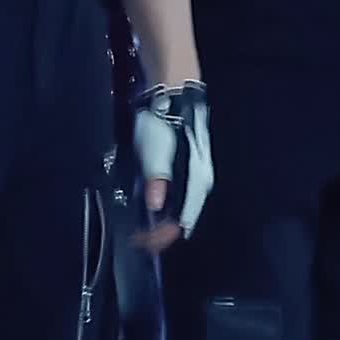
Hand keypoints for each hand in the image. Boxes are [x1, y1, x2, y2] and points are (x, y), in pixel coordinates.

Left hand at [130, 80, 212, 250]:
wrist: (175, 97)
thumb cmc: (164, 125)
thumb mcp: (154, 153)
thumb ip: (156, 181)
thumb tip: (155, 207)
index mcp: (194, 184)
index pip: (180, 222)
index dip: (160, 236)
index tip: (140, 242)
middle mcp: (200, 184)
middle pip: (183, 219)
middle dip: (161, 233)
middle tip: (139, 239)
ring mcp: (197, 176)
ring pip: (182, 210)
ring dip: (163, 222)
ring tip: (143, 228)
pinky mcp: (191, 168)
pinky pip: (181, 198)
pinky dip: (167, 209)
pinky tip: (155, 208)